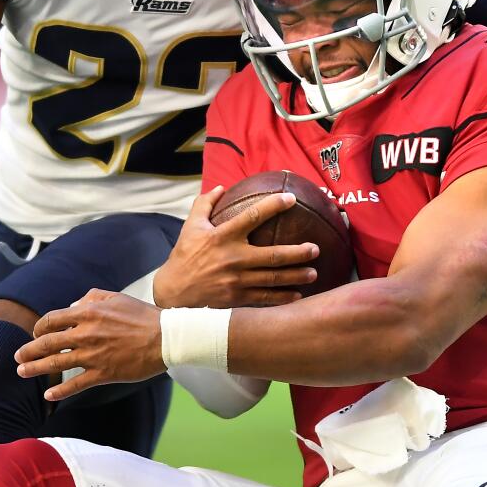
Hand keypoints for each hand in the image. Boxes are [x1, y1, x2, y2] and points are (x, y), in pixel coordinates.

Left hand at [15, 290, 165, 400]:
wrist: (165, 337)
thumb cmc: (142, 316)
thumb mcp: (116, 298)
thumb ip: (91, 297)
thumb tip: (72, 305)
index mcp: (88, 313)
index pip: (52, 319)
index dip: (39, 327)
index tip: (36, 333)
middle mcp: (86, 334)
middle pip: (47, 343)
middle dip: (28, 350)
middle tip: (18, 356)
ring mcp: (93, 355)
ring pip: (56, 364)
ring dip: (35, 368)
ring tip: (22, 372)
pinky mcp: (102, 373)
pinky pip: (75, 385)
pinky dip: (60, 392)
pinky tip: (48, 396)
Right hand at [152, 185, 319, 308]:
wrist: (172, 293)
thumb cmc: (184, 256)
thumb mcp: (191, 227)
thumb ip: (204, 204)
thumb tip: (221, 187)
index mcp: (222, 237)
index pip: (252, 216)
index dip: (273, 206)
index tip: (291, 198)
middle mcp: (233, 258)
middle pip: (273, 255)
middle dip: (297, 252)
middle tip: (315, 248)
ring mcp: (236, 280)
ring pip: (273, 279)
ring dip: (296, 276)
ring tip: (314, 272)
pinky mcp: (236, 298)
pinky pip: (264, 298)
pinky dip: (282, 298)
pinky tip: (297, 296)